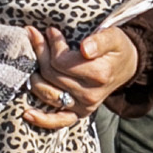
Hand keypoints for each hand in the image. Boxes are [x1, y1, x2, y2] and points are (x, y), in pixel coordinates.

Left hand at [17, 24, 138, 132]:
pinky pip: (57, 121)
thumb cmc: (116, 49)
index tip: (51, 31)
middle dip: (42, 53)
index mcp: (99, 75)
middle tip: (37, 36)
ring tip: (33, 58)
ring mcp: (83, 107)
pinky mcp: (78, 114)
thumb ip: (100, 40)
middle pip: (51, 75)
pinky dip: (41, 119)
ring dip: (35, 75)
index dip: (53, 44)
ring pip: (47, 92)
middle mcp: (90, 95)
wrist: (125, 67)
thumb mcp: (113, 37)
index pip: (61, 61)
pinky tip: (27, 113)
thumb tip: (85, 49)